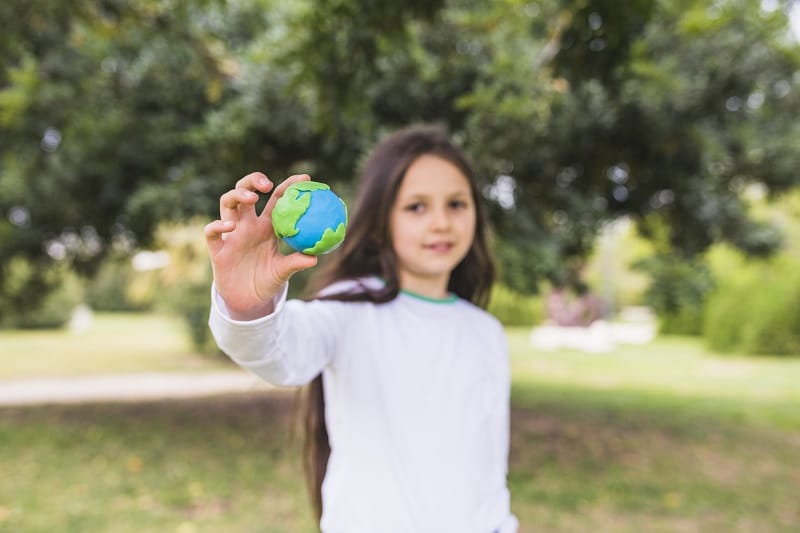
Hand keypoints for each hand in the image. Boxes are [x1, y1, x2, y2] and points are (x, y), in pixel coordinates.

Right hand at [204, 172, 318, 319]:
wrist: (248, 302)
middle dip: (253, 181)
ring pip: (227, 203)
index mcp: (267, 227)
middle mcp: (248, 225)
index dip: (288, 186)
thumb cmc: (267, 281)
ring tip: (252, 198)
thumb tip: (315, 257)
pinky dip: (218, 225)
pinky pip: (211, 231)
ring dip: (237, 195)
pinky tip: (230, 227)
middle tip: (267, 185)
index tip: (304, 178)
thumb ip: (296, 262)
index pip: (276, 199)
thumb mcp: (283, 272)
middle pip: (245, 191)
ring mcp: (231, 235)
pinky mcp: (217, 248)